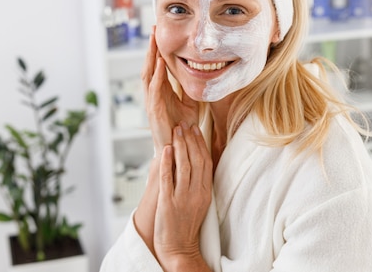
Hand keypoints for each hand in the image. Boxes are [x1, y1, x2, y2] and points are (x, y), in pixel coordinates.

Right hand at [141, 29, 199, 154]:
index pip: (157, 66)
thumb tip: (194, 73)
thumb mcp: (190, 103)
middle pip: (149, 66)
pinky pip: (154, 89)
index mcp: (161, 92)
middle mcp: (153, 94)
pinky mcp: (154, 110)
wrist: (178, 149)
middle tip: (153, 30)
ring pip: (148, 74)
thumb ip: (188, 88)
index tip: (159, 33)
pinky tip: (160, 63)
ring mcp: (151, 102)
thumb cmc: (182, 129)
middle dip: (151, 48)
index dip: (157, 50)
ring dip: (150, 57)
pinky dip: (157, 75)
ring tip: (153, 41)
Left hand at [154, 123, 212, 269]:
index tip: (195, 129)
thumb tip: (190, 162)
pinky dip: (167, 162)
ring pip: (184, 166)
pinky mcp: (169, 203)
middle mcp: (196, 193)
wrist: (179, 248)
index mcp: (205, 192)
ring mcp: (183, 198)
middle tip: (184, 124)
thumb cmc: (185, 224)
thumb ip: (195, 182)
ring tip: (176, 131)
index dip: (200, 143)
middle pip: (197, 160)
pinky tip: (165, 149)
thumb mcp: (197, 201)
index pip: (206, 162)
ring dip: (180, 146)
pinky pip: (169, 179)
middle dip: (190, 140)